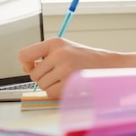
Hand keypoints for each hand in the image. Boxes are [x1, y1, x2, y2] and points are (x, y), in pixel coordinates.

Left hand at [18, 37, 135, 97]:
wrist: (110, 65)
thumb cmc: (87, 58)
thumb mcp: (65, 48)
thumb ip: (45, 55)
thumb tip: (26, 67)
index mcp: (55, 42)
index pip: (24, 54)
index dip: (25, 63)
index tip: (33, 66)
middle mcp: (59, 54)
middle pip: (33, 74)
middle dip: (44, 77)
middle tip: (59, 73)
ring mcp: (64, 69)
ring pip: (41, 85)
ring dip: (52, 86)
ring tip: (67, 78)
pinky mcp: (69, 83)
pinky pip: (51, 93)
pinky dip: (58, 93)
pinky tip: (69, 85)